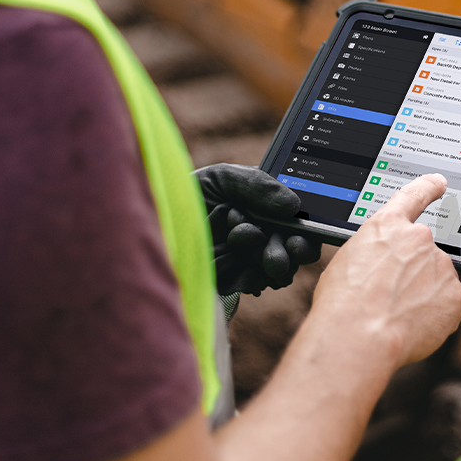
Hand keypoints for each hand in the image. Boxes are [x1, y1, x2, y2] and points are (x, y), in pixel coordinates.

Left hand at [195, 164, 321, 296]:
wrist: (152, 223)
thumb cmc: (186, 195)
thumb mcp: (222, 178)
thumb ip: (259, 185)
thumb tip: (293, 205)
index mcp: (267, 207)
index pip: (300, 220)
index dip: (308, 230)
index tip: (301, 237)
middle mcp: (264, 233)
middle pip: (296, 248)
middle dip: (293, 252)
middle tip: (284, 256)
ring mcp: (250, 259)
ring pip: (278, 269)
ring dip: (267, 261)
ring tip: (243, 245)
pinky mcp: (234, 279)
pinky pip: (254, 283)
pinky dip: (247, 276)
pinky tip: (233, 265)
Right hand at [309, 174, 460, 367]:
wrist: (359, 335)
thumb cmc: (343, 303)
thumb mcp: (348, 261)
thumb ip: (375, 254)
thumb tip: (385, 267)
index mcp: (387, 227)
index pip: (413, 197)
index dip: (428, 188)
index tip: (439, 182)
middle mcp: (419, 239)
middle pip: (423, 255)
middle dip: (412, 276)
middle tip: (388, 299)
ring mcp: (441, 266)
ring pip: (435, 282)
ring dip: (422, 296)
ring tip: (394, 315)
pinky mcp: (455, 296)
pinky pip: (447, 305)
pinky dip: (434, 316)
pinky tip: (412, 325)